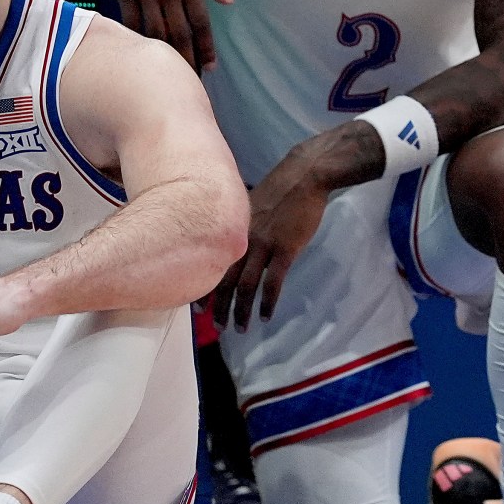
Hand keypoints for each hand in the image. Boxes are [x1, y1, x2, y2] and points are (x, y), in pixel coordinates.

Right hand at [102, 0, 232, 70]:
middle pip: (179, 33)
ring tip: (168, 72)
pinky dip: (135, 38)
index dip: (206, 47)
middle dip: (187, 59)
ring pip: (155, 31)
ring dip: (163, 54)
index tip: (211, 67)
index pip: (201, 22)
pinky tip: (139, 53)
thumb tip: (228, 1)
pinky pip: (130, 20)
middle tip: (190, 80)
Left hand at [211, 145, 336, 329]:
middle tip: (217, 327)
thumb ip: (242, 227)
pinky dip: (268, 302)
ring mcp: (264, 244)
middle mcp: (242, 238)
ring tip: (240, 329)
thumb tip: (237, 245)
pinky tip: (265, 317)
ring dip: (241, 310)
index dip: (205, 287)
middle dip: (219, 306)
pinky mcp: (285, 249)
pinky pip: (273, 282)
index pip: (213, 263)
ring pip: (246, 285)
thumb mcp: (251, 206)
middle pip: (225, 279)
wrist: (305, 174)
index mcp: (232, 228)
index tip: (198, 308)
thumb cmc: (280, 187)